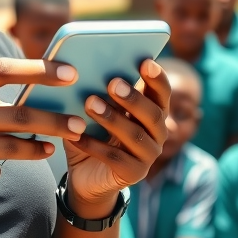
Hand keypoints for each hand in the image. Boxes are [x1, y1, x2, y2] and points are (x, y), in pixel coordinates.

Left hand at [62, 59, 170, 216]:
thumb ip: (99, 92)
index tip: (145, 62)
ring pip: (135, 136)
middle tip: (113, 84)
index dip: (157, 78)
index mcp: (152, 112)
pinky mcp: (133, 174)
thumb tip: (87, 68)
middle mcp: (157, 134)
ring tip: (90, 103)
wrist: (84, 175)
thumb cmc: (93, 133)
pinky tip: (76, 135)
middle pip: (153, 115)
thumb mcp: (96, 111)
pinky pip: (115, 158)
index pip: (162, 93)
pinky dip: (94, 145)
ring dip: (112, 119)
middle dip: (134, 98)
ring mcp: (147, 156)